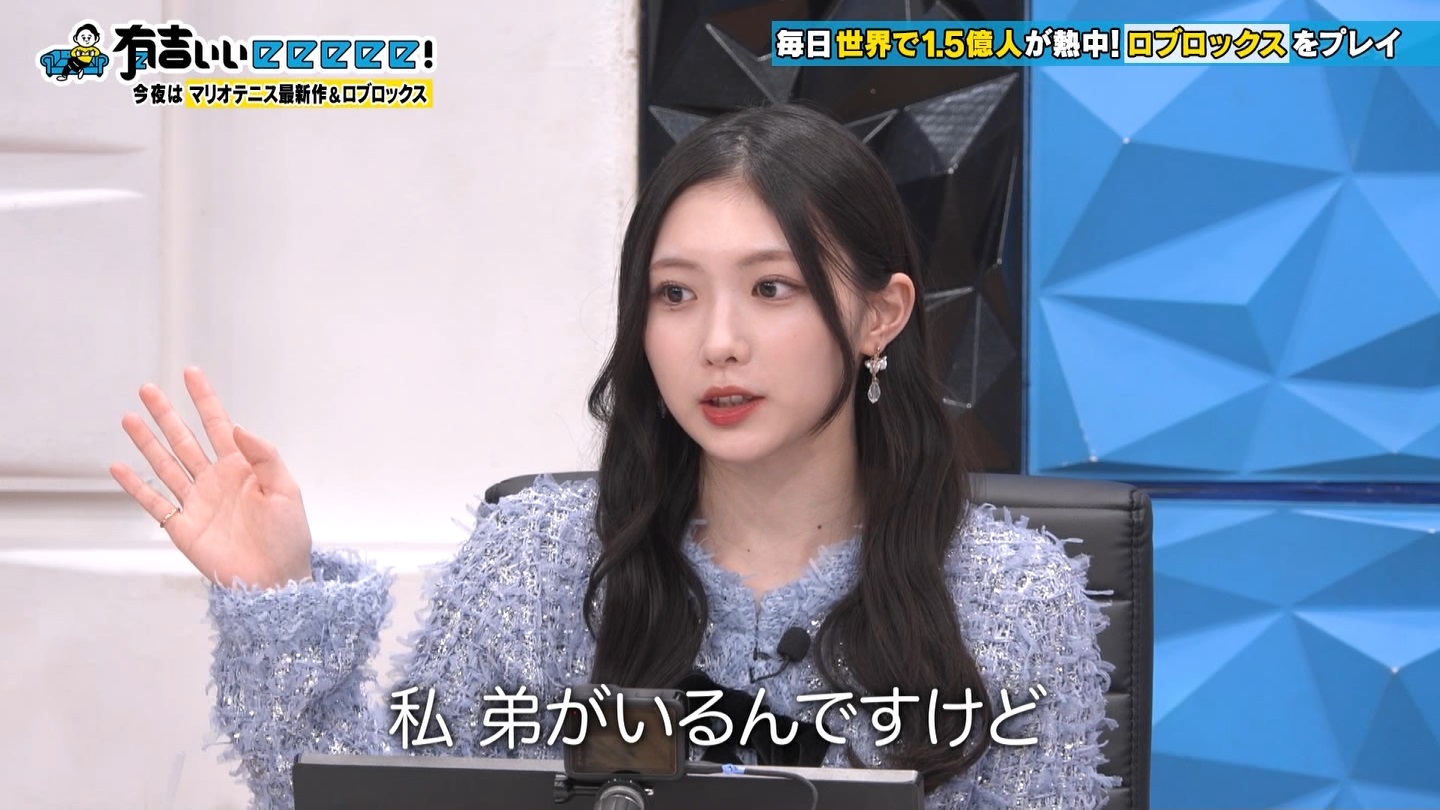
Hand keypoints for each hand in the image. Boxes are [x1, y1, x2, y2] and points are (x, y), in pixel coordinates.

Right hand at [110, 367, 313, 588]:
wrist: (275, 580)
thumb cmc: (288, 537)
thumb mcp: (285, 490)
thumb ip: (264, 456)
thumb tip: (237, 426)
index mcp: (242, 468)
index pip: (218, 425)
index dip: (204, 400)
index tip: (190, 373)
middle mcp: (215, 480)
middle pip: (184, 439)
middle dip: (166, 414)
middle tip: (147, 389)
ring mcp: (196, 502)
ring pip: (165, 464)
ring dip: (147, 442)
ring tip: (129, 418)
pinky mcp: (182, 527)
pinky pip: (154, 502)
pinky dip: (135, 486)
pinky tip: (119, 467)